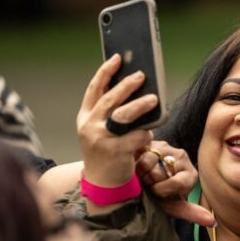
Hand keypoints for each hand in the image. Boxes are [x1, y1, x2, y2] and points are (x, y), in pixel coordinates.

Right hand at [78, 54, 156, 189]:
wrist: (103, 182)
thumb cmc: (106, 151)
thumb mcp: (100, 129)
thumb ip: (109, 112)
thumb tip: (133, 87)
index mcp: (85, 117)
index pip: (94, 89)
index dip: (105, 72)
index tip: (117, 58)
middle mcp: (89, 126)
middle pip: (109, 100)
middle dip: (127, 85)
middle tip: (141, 76)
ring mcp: (101, 139)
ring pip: (122, 116)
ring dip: (140, 106)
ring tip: (154, 99)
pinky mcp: (116, 151)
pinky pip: (136, 136)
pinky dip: (146, 134)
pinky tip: (149, 136)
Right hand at [135, 141, 214, 226]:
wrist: (136, 186)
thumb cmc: (155, 197)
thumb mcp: (171, 207)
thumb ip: (190, 212)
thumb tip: (213, 222)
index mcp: (190, 174)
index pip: (176, 183)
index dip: (161, 191)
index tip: (156, 193)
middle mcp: (181, 157)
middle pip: (161, 173)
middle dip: (150, 182)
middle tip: (147, 184)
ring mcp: (165, 147)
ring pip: (149, 161)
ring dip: (140, 172)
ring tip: (141, 175)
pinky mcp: (149, 141)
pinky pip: (139, 151)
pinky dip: (133, 162)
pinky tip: (135, 166)